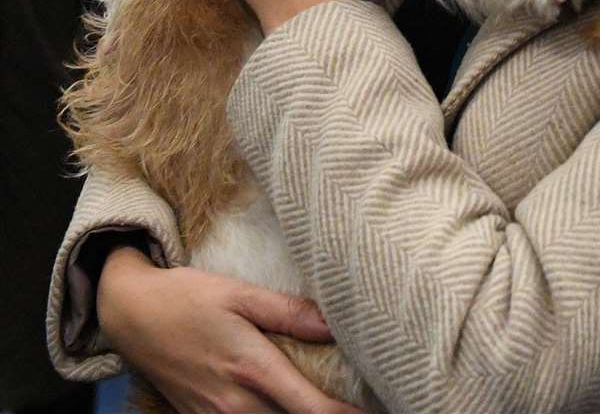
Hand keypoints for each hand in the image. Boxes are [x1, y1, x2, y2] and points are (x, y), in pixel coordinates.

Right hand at [98, 246, 364, 412]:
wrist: (130, 314)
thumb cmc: (188, 297)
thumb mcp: (239, 293)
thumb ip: (288, 311)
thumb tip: (334, 323)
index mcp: (251, 368)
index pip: (310, 407)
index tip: (373, 411)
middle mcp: (234, 404)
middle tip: (363, 405)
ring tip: (327, 406)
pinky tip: (285, 407)